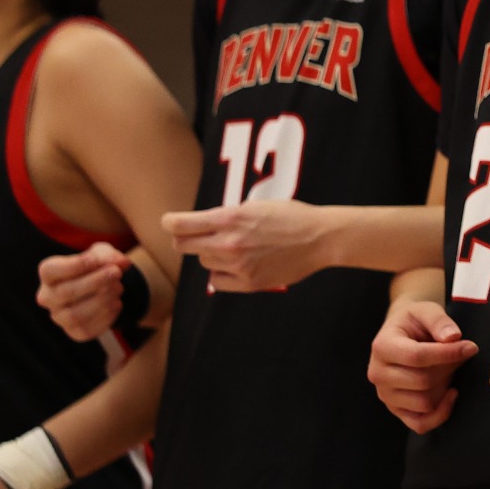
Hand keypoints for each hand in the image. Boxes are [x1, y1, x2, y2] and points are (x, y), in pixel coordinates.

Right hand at [35, 242, 130, 341]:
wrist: (102, 289)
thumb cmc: (95, 267)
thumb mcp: (101, 254)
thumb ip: (109, 255)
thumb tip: (122, 263)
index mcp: (48, 274)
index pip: (51, 270)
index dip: (78, 264)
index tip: (99, 260)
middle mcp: (48, 297)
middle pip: (66, 293)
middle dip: (96, 281)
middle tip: (117, 272)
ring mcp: (60, 317)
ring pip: (77, 314)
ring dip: (104, 299)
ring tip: (118, 288)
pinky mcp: (76, 332)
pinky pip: (90, 329)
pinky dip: (108, 314)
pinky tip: (115, 302)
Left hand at [163, 200, 334, 291]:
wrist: (320, 238)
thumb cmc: (292, 217)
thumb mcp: (256, 206)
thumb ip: (228, 216)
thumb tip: (204, 225)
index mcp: (230, 218)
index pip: (181, 224)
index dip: (170, 223)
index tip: (169, 222)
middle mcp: (229, 242)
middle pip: (184, 246)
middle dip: (188, 240)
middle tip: (197, 236)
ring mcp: (238, 265)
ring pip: (204, 262)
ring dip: (212, 255)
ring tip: (236, 248)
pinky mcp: (248, 283)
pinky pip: (217, 280)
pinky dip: (222, 273)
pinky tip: (239, 264)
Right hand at [368, 300, 475, 434]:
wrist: (402, 334)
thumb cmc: (415, 322)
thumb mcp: (426, 310)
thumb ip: (439, 321)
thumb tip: (453, 338)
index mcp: (382, 347)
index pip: (417, 357)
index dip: (448, 353)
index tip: (470, 347)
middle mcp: (378, 374)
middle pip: (422, 381)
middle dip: (448, 368)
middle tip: (461, 356)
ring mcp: (385, 395)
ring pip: (424, 402)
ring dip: (445, 387)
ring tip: (450, 369)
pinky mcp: (396, 410)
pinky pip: (420, 424)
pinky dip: (441, 413)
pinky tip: (451, 394)